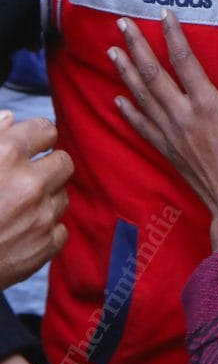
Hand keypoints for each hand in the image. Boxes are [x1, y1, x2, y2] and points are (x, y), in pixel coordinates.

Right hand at [0, 113, 73, 289]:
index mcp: (7, 154)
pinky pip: (61, 229)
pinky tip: (21, 233)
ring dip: (46, 200)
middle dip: (47, 168)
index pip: (46, 130)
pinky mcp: (45, 245)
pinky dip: (44, 232)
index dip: (36, 139)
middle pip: (64, 162)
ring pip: (63, 196)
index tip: (30, 148)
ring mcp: (40, 216)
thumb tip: (11, 118)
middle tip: (27, 179)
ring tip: (17, 209)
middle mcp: (30, 182)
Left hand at [110, 11, 217, 250]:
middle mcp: (182, 115)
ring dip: (125, 72)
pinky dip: (128, 110)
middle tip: (122, 24)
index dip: (173, 35)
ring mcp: (170, 133)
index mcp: (206, 104)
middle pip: (153, 74)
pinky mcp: (166, 148)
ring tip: (112, 51)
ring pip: (142, 97)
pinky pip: (142, 125)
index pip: (184, 61)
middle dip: (137, 46)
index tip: (164, 14)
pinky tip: (118, 98)